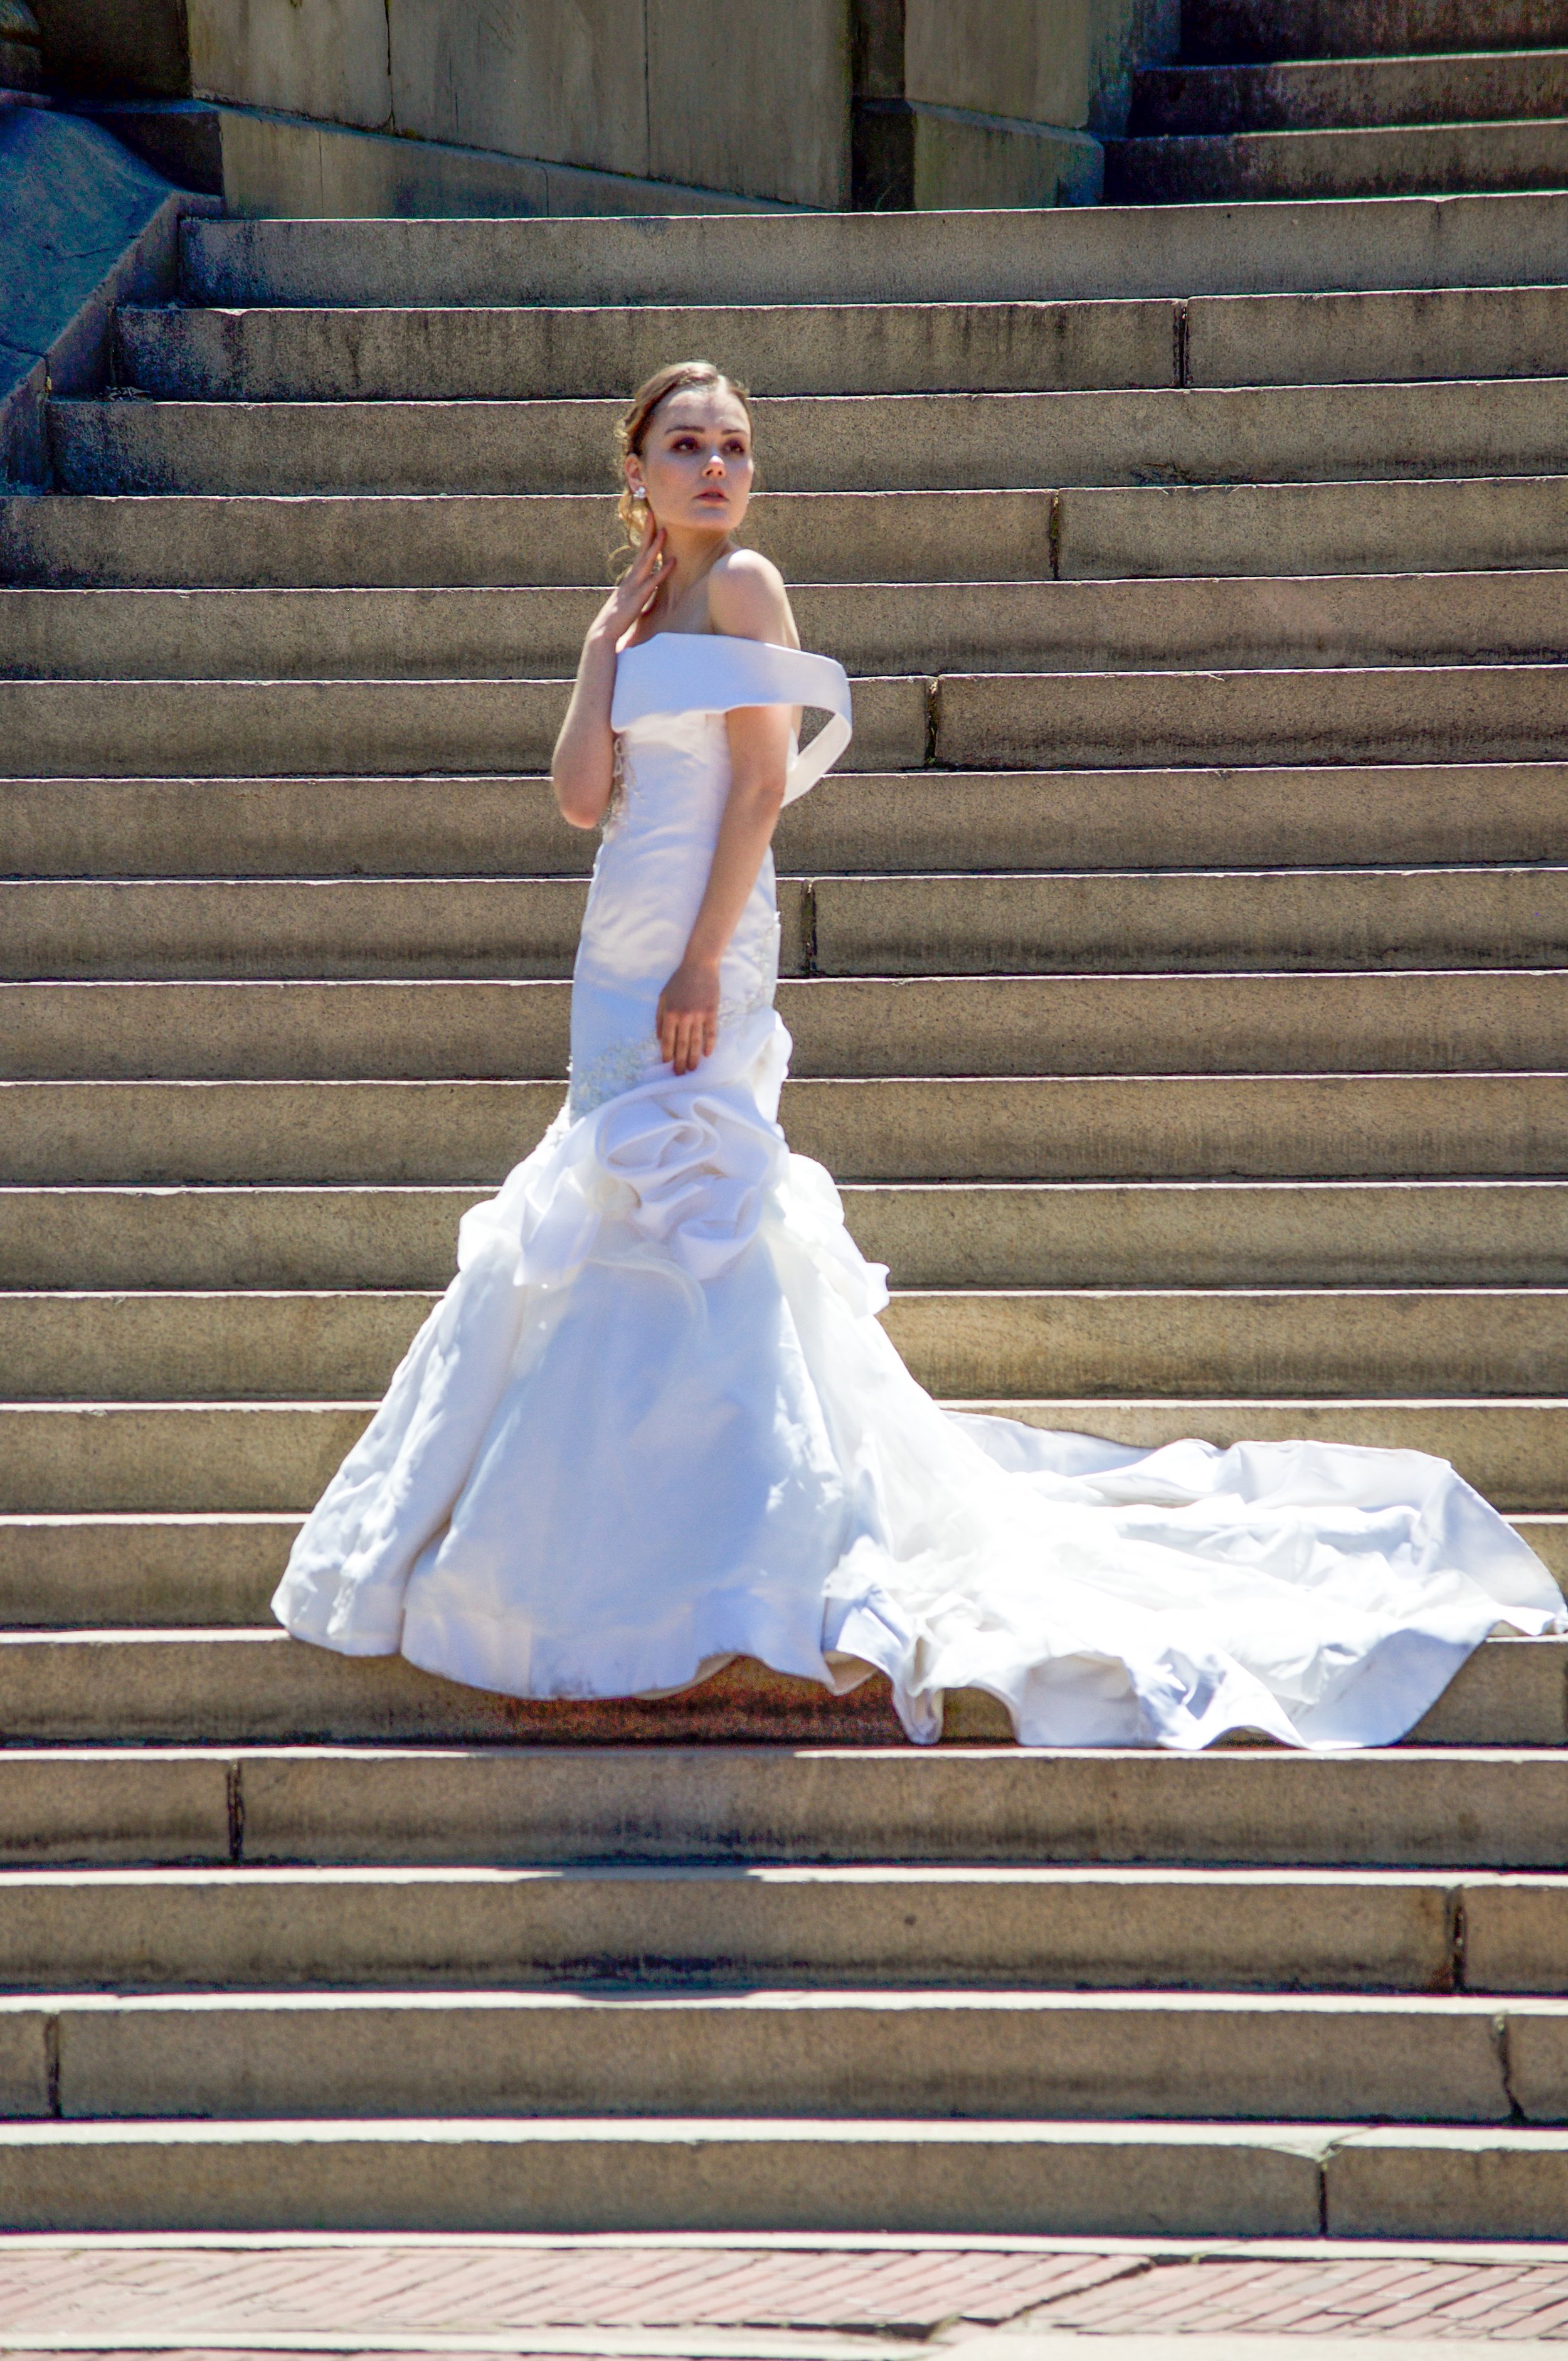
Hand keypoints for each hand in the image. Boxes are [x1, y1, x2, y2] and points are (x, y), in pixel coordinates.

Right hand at [600, 511, 670, 638]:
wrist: (603, 634)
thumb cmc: (616, 622)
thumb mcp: (628, 604)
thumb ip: (636, 596)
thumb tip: (644, 592)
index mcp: (629, 579)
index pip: (639, 554)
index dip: (645, 537)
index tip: (650, 521)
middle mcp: (631, 579)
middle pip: (641, 550)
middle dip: (647, 531)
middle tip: (653, 512)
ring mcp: (633, 587)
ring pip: (646, 561)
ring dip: (655, 546)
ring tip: (665, 530)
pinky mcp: (638, 598)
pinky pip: (653, 582)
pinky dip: (663, 571)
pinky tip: (673, 562)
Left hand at [657, 956, 719, 1075]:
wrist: (699, 966)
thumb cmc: (679, 981)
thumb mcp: (663, 997)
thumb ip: (660, 1018)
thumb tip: (660, 1038)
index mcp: (670, 1013)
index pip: (668, 1040)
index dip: (667, 1054)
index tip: (667, 1064)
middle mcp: (684, 1017)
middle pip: (681, 1045)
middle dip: (679, 1062)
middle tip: (679, 1074)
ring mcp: (699, 1015)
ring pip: (696, 1042)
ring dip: (694, 1058)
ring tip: (692, 1069)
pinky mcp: (711, 1012)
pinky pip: (710, 1032)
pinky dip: (709, 1044)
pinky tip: (707, 1055)